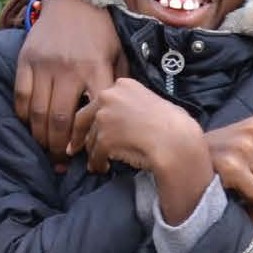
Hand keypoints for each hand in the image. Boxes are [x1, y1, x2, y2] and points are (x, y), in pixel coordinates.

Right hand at [14, 0, 119, 162]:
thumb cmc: (101, 31)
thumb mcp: (118, 54)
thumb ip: (117, 84)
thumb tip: (121, 118)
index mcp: (94, 68)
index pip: (89, 113)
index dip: (85, 138)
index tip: (83, 153)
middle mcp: (68, 68)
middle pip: (59, 119)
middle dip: (58, 145)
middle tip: (60, 160)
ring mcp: (44, 64)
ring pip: (37, 111)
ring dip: (40, 135)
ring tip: (45, 147)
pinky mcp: (26, 59)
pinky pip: (20, 95)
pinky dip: (24, 114)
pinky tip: (30, 124)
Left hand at [78, 79, 202, 174]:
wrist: (177, 140)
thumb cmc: (174, 124)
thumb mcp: (151, 101)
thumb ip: (130, 105)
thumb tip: (121, 119)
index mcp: (122, 85)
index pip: (99, 100)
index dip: (94, 116)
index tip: (91, 125)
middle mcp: (109, 96)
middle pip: (84, 117)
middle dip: (79, 134)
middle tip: (75, 146)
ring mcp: (104, 117)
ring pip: (90, 139)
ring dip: (93, 152)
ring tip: (97, 162)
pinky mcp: (104, 138)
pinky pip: (95, 155)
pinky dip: (97, 163)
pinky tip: (103, 168)